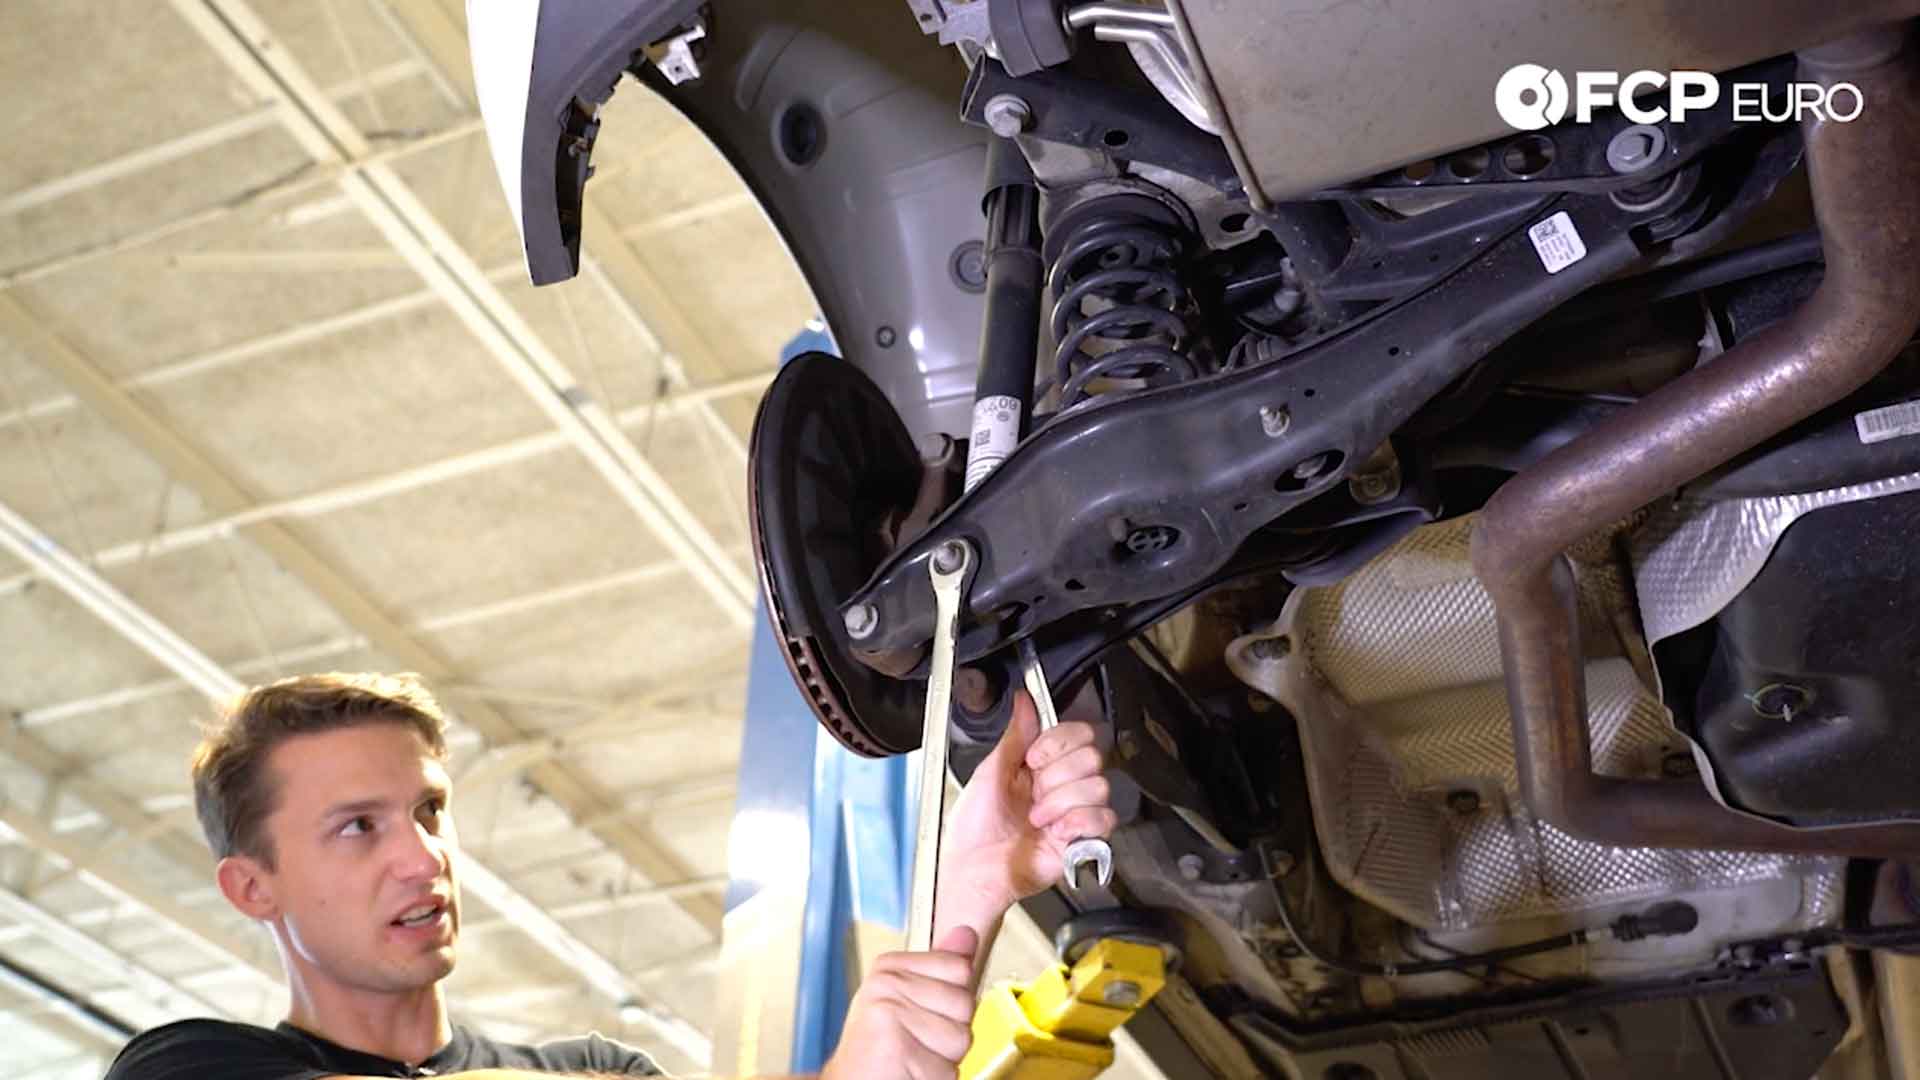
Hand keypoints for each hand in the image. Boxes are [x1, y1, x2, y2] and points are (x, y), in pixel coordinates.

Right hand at [820, 926, 978, 1079]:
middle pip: (964, 1003)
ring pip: (961, 1037)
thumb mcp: (909, 1002)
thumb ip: (942, 969)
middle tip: (915, 1045)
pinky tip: (907, 1074)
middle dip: (951, 1034)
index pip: (959, 968)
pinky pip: (948, 1068)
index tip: (920, 1018)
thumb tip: (967, 933)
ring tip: (912, 1060)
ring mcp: (890, 1012)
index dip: (952, 1005)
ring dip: (944, 1061)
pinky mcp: (897, 1046)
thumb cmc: (877, 1054)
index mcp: (890, 967)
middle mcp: (887, 983)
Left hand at [937, 690, 1117, 934]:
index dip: (1058, 743)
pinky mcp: (1083, 841)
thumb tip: (1024, 700)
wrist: (973, 868)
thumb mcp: (991, 770)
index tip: (1033, 758)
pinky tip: (1055, 831)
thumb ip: (1016, 734)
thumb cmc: (974, 826)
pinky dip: (1077, 823)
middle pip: (1093, 757)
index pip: (1079, 734)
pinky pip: (1105, 819)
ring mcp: (1074, 813)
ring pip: (1098, 787)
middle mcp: (1062, 786)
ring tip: (1037, 818)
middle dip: (1057, 775)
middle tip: (1033, 792)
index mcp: (1041, 764)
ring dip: (1060, 803)